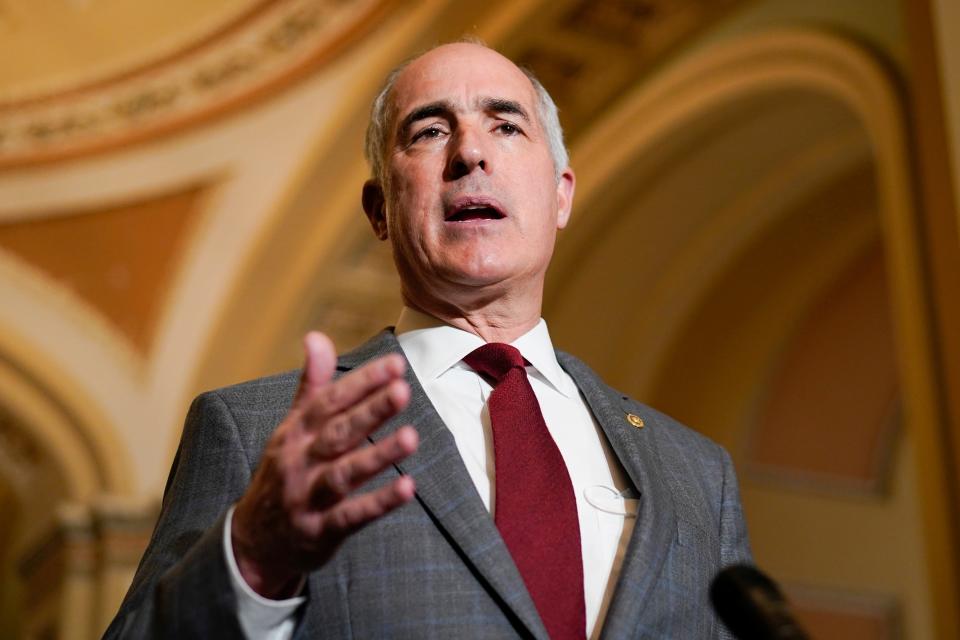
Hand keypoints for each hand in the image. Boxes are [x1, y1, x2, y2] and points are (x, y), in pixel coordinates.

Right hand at [231, 332, 418, 597]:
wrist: (254, 541)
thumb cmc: (284, 473)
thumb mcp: (292, 428)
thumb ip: (311, 384)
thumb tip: (316, 336)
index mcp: (294, 432)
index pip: (329, 401)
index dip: (362, 383)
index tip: (395, 364)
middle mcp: (299, 461)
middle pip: (337, 432)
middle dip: (370, 410)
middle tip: (403, 390)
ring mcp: (307, 497)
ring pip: (343, 474)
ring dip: (377, 456)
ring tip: (411, 437)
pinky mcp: (319, 531)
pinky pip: (350, 516)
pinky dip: (378, 503)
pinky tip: (407, 488)